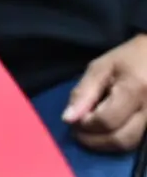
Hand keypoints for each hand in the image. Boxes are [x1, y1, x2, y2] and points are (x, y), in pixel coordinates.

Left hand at [63, 35, 146, 153]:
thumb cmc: (128, 58)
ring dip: (104, 143)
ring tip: (89, 129)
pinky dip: (116, 139)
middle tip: (78, 130)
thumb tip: (68, 118)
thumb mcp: (100, 67)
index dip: (86, 124)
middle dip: (94, 140)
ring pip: (129, 145)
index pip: (107, 120)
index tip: (74, 119)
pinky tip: (106, 129)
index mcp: (134, 90)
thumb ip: (83, 93)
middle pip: (120, 139)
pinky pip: (136, 142)